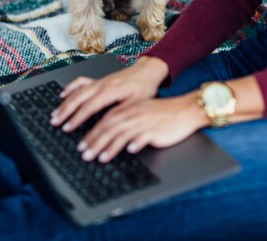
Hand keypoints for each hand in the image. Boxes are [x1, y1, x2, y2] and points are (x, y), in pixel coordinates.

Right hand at [50, 56, 168, 131]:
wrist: (147, 71)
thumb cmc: (144, 87)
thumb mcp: (137, 104)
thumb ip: (121, 113)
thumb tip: (108, 125)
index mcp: (110, 91)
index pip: (89, 107)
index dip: (77, 118)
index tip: (68, 127)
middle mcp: (101, 85)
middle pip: (78, 99)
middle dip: (65, 111)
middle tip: (55, 122)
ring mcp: (98, 82)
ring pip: (76, 92)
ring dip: (64, 103)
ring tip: (55, 113)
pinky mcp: (98, 80)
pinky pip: (80, 82)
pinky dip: (70, 88)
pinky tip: (63, 94)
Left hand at [76, 93, 206, 162]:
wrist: (185, 109)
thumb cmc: (163, 113)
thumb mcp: (140, 112)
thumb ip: (124, 120)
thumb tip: (109, 134)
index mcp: (127, 110)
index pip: (104, 122)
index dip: (91, 134)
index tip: (81, 146)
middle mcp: (133, 114)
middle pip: (109, 128)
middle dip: (94, 142)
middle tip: (84, 154)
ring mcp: (144, 121)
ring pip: (122, 133)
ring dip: (110, 147)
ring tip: (100, 158)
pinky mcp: (156, 129)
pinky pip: (143, 136)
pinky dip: (136, 143)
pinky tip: (129, 150)